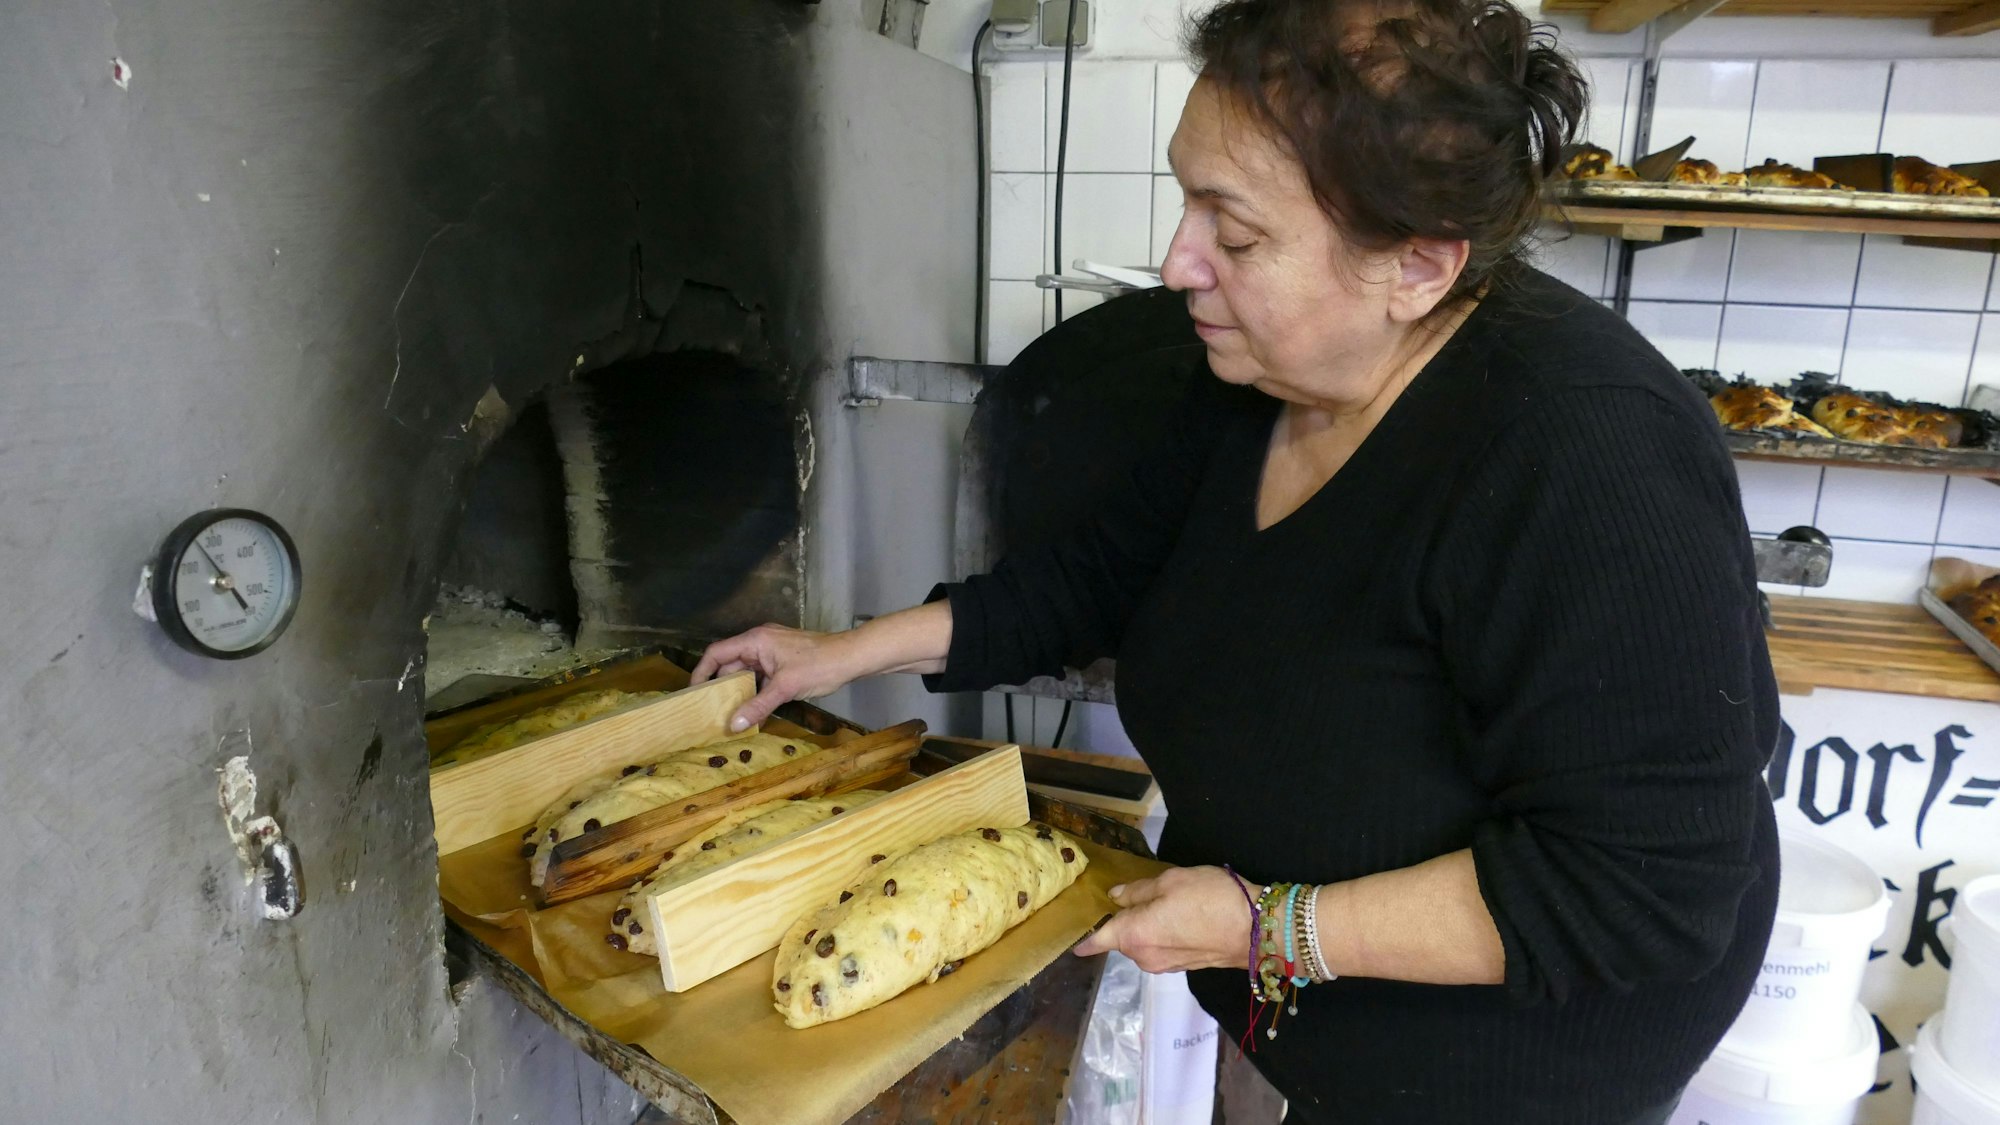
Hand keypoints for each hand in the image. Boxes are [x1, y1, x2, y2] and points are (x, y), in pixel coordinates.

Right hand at [690, 624, 860, 731]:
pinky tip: (754, 709)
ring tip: (729, 713)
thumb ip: (758, 706)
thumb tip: (733, 725)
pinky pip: (761, 675)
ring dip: (740, 690)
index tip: (694, 691)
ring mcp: (773, 650)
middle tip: (711, 710)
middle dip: (722, 686)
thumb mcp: (785, 688)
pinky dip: (756, 690)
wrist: (852, 657)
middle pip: (731, 663)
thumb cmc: (820, 665)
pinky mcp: (784, 660)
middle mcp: (760, 642)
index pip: (717, 652)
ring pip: (747, 671)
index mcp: (755, 640)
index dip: (702, 671)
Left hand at [1072, 865, 1253, 973]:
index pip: (1095, 941)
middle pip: (1121, 939)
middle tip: (1128, 894)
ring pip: (1143, 943)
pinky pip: (1161, 948)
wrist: (1257, 930)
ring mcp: (1165, 966)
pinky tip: (1177, 917)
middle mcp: (1143, 958)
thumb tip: (1116, 897)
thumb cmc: (1210, 898)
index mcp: (1133, 936)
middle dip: (1121, 921)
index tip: (1071, 930)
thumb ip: (1138, 891)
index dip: (1082, 934)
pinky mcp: (1184, 967)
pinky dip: (1162, 934)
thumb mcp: (1170, 882)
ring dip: (1145, 927)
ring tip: (1159, 901)